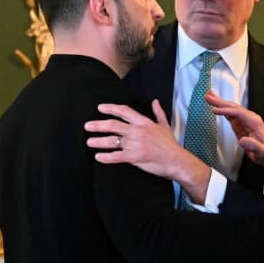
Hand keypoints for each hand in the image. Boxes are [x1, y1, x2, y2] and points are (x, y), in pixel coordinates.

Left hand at [84, 100, 210, 202]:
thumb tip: (155, 102)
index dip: (111, 108)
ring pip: (112, 141)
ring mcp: (135, 144)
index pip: (124, 111)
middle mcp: (137, 131)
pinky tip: (98, 157)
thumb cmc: (170, 145)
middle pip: (113, 125)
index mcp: (144, 122)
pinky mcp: (134, 157)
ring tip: (89, 142)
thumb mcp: (165, 126)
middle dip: (98, 125)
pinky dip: (106, 157)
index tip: (100, 108)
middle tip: (87, 126)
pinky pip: (116, 156)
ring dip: (98, 141)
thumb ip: (158, 113)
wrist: (176, 160)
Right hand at [205, 91, 263, 176]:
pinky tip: (216, 106)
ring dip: (220, 103)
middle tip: (208, 96)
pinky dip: (223, 109)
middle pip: (233, 107)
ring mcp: (245, 120)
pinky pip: (231, 114)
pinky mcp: (241, 124)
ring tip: (209, 97)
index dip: (226, 111)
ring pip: (231, 108)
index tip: (214, 111)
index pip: (238, 112)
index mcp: (254, 122)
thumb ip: (253, 146)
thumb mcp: (261, 152)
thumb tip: (243, 141)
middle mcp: (249, 118)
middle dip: (220, 102)